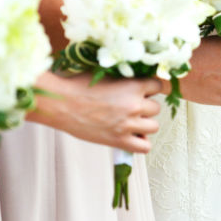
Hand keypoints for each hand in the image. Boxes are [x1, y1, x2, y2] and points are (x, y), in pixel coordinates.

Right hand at [28, 72, 161, 153]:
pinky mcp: (119, 141)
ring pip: (154, 127)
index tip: (146, 91)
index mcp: (133, 86)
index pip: (159, 86)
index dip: (152, 88)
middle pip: (156, 108)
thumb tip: (136, 80)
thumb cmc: (78, 86)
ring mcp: (128, 125)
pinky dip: (141, 142)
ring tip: (131, 121)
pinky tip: (131, 136)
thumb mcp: (106, 74)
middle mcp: (134, 106)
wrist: (61, 104)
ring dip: (145, 124)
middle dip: (146, 106)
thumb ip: (125, 78)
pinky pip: (144, 147)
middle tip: (131, 106)